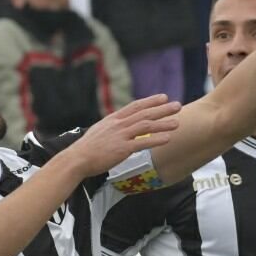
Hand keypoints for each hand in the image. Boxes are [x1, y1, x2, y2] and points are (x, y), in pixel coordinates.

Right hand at [63, 95, 180, 178]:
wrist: (77, 159)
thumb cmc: (86, 148)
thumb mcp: (99, 131)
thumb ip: (111, 127)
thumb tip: (119, 126)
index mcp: (113, 119)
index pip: (135, 106)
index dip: (150, 101)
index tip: (163, 97)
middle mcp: (119, 124)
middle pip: (144, 113)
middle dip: (162, 109)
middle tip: (177, 105)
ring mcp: (121, 136)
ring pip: (146, 126)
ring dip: (163, 123)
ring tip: (177, 122)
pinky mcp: (122, 149)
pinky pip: (143, 142)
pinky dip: (156, 139)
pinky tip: (168, 138)